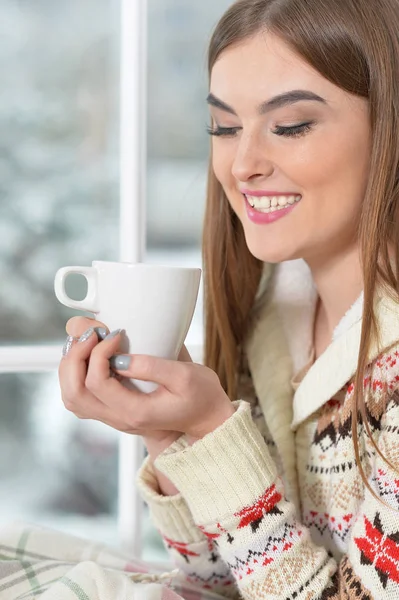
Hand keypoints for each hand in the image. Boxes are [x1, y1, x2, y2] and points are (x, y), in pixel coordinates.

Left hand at [60, 317, 234, 441]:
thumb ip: (152, 366)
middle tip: (94, 333)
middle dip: (77, 356)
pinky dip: (77, 374)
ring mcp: (114, 418)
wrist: (207, 419)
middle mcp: (119, 418)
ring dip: (72, 365)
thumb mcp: (186, 376)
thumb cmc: (201, 396)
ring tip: (90, 341)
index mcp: (135, 411)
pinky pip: (80, 397)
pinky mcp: (113, 411)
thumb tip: (120, 357)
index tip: (118, 333)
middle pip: (75, 393)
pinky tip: (92, 355)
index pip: (97, 382)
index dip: (99, 352)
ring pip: (72, 397)